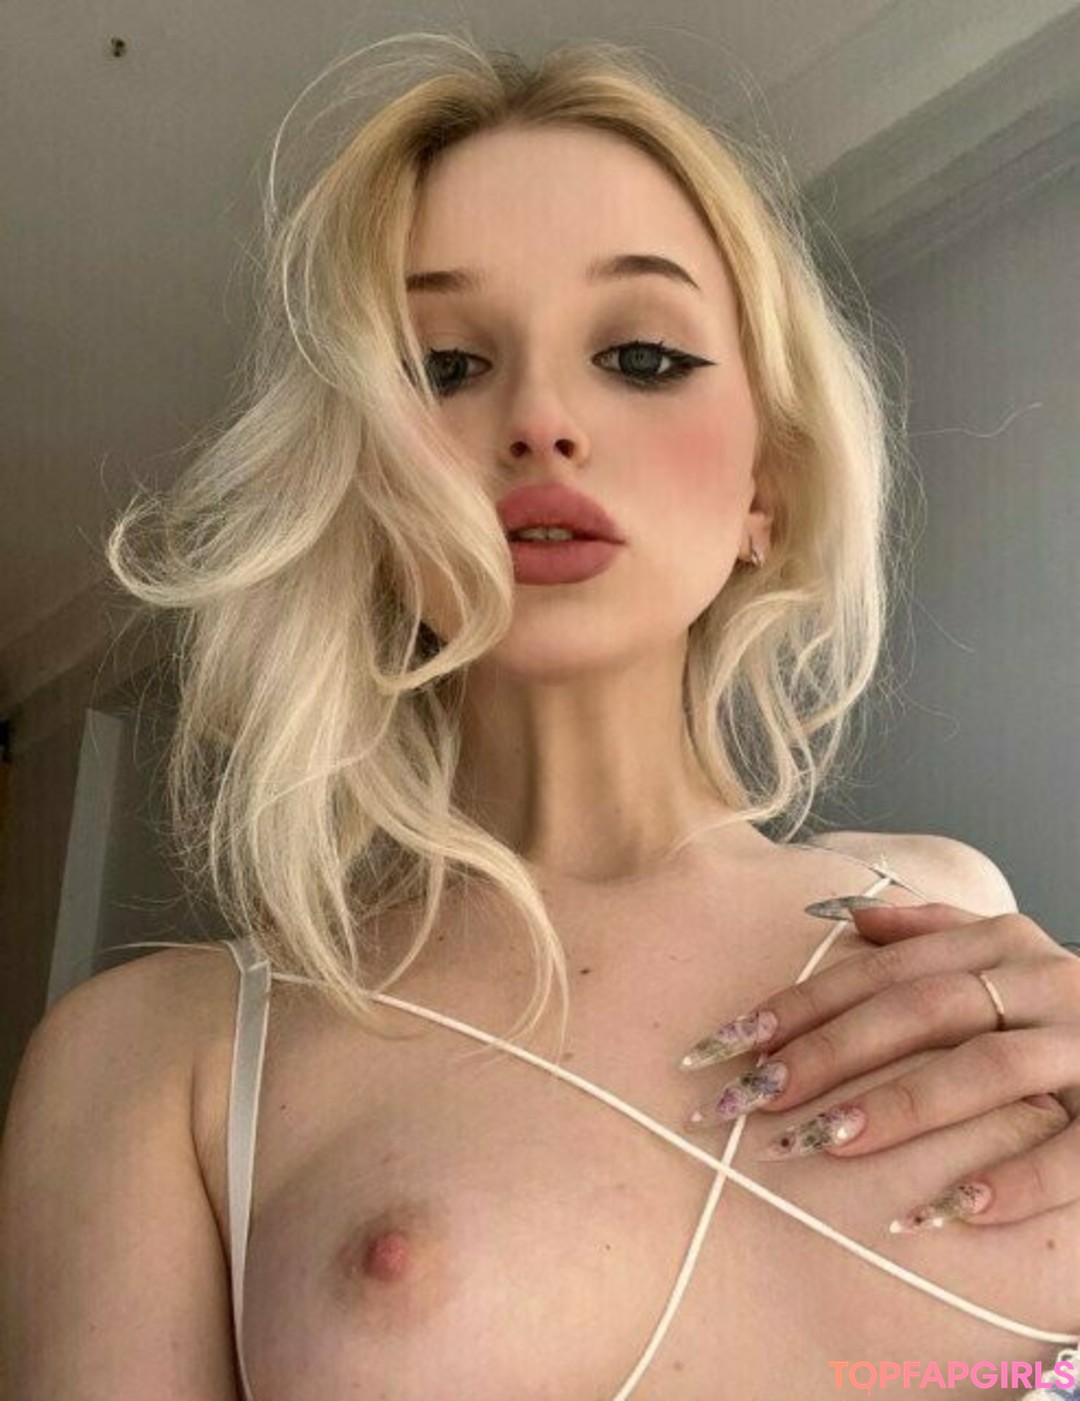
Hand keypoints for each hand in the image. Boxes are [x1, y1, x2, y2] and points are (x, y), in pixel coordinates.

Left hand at [678, 902, 1079, 1230]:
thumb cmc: (1065, 1009)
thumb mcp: (1007, 954)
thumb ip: (931, 931)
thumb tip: (845, 912)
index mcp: (1001, 942)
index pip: (879, 970)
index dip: (800, 1003)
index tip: (727, 1042)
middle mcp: (1044, 980)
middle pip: (917, 1011)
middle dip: (825, 1055)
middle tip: (750, 1099)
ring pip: (984, 1070)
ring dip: (899, 1109)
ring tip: (822, 1143)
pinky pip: (1074, 1151)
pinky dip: (1014, 1180)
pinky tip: (949, 1210)